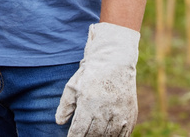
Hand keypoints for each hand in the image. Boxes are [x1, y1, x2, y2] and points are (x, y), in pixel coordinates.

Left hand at [55, 22, 139, 136]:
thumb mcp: (73, 86)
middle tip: (82, 136)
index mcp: (88, 104)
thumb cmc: (90, 74)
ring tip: (95, 135)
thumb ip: (65, 106)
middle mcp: (105, 110)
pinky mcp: (131, 114)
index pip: (78, 131)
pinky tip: (109, 135)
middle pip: (94, 136)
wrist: (115, 60)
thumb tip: (59, 122)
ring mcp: (120, 113)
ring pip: (109, 136)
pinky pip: (124, 134)